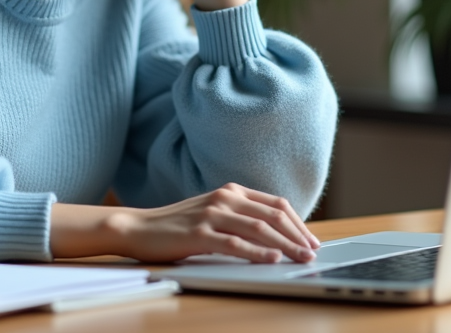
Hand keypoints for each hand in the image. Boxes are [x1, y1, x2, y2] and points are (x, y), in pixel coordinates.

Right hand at [50, 184, 320, 263]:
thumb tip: (275, 236)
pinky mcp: (199, 234)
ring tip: (301, 258)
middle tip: (313, 252)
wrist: (138, 227)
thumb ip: (239, 218)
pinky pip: (235, 243)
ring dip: (285, 245)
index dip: (298, 222)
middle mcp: (225, 198)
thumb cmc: (176, 226)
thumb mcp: (212, 214)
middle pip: (272, 215)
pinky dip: (258, 252)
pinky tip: (272, 260)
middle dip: (297, 235)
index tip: (311, 239)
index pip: (275, 204)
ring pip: (259, 229)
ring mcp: (212, 214)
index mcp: (231, 191)